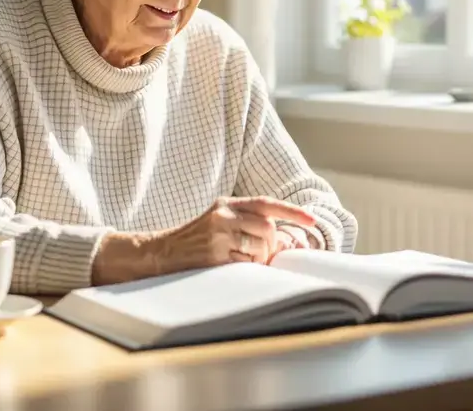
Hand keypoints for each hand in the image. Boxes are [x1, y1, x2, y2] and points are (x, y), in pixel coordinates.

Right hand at [91, 196, 315, 283]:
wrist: (161, 253)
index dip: (292, 213)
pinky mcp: (214, 255)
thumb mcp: (221, 225)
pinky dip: (245, 269)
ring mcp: (218, 235)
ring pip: (259, 248)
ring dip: (258, 260)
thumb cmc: (196, 242)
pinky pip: (246, 264)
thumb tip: (288, 242)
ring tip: (240, 262)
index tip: (311, 222)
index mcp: (227, 204)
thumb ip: (251, 227)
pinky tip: (229, 267)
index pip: (266, 204)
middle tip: (259, 256)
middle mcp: (223, 215)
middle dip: (270, 246)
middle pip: (268, 229)